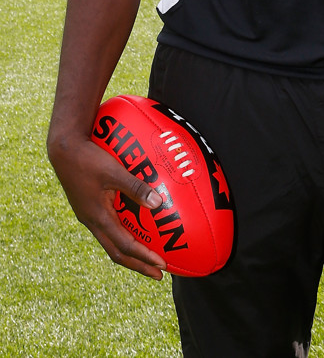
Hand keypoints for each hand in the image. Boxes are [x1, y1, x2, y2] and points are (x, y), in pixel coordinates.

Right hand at [48, 133, 166, 278]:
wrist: (63, 149)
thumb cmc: (88, 159)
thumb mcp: (114, 171)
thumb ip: (136, 187)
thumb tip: (157, 204)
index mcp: (97, 217)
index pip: (124, 246)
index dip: (144, 257)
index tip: (161, 266)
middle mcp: (92, 221)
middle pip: (116, 253)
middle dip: (138, 265)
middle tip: (158, 274)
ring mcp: (88, 216)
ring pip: (110, 242)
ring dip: (129, 253)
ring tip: (147, 257)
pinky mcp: (87, 207)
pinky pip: (107, 229)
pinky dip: (121, 236)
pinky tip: (131, 229)